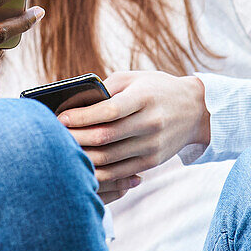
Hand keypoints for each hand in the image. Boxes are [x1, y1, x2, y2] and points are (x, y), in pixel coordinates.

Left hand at [57, 71, 209, 203]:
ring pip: (109, 159)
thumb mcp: (134, 79)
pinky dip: (97, 172)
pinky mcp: (152, 162)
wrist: (195, 110)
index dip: (81, 117)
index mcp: (144, 98)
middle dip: (75, 138)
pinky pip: (119, 172)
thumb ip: (106, 88)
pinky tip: (82, 165)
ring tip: (64, 151)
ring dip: (83, 157)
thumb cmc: (156, 89)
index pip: (108, 111)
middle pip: (105, 137)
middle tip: (54, 136)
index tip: (59, 118)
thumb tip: (73, 103)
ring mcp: (152, 146)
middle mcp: (150, 123)